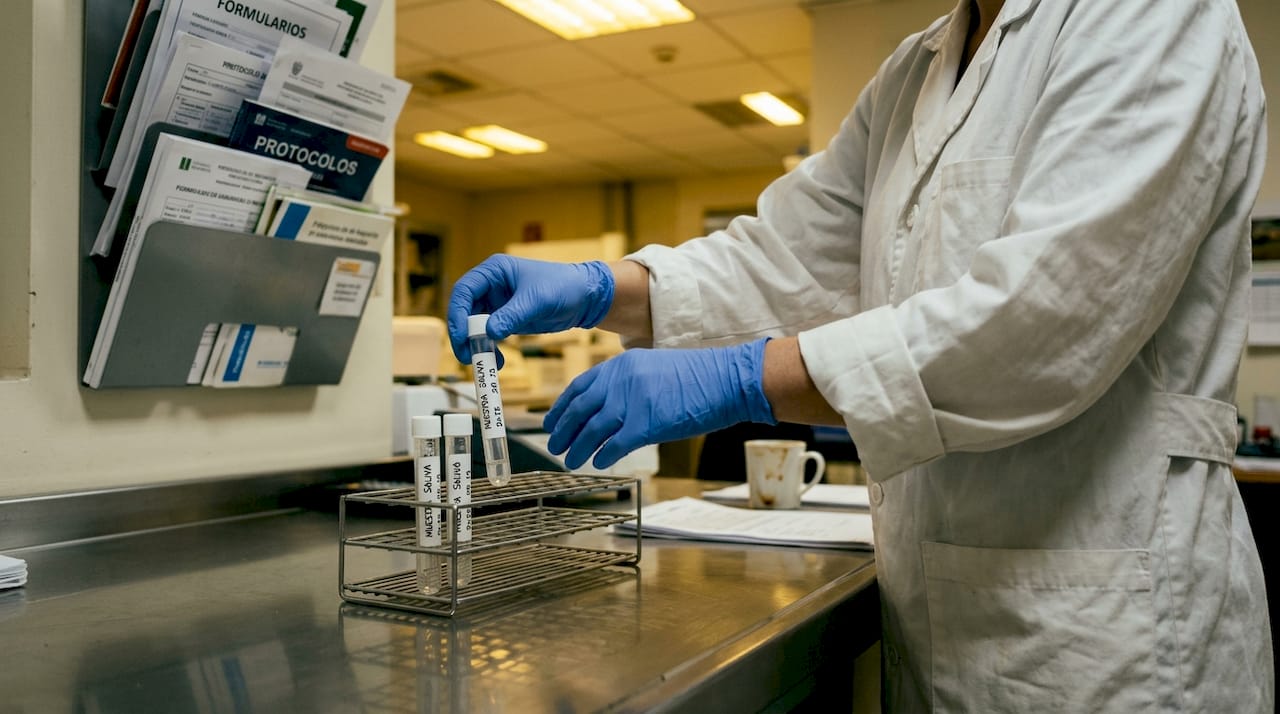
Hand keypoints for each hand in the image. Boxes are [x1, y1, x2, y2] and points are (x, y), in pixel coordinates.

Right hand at [448, 255, 614, 362]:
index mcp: (494, 271)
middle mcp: (491, 286)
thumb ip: (513, 315)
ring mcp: (497, 304)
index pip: (464, 290)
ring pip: (474, 326)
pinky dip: (489, 349)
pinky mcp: (506, 319)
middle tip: (466, 356)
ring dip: (474, 345)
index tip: (461, 336)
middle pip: (464, 311)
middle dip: (463, 334)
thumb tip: (489, 332)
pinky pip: (489, 336)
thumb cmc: (563, 287)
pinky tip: (497, 361)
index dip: (457, 313)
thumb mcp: (538, 300)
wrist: (585, 298)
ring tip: (482, 362)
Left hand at [544, 338, 775, 469]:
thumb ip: (627, 384)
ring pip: (593, 429)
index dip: (561, 408)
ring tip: (570, 461)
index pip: (580, 387)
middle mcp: (622, 380)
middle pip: (580, 409)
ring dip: (578, 447)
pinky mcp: (647, 423)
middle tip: (554, 447)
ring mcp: (634, 401)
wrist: (728, 380)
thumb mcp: (653, 369)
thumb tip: (605, 410)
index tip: (551, 422)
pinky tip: (597, 463)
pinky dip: (603, 455)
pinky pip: (615, 444)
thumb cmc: (697, 378)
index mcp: (621, 364)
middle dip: (563, 430)